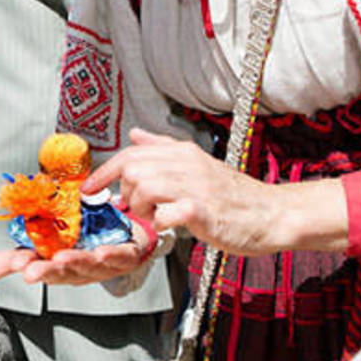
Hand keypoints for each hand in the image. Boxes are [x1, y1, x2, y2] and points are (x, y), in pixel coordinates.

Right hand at [0, 219, 153, 285]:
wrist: (123, 238)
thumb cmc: (79, 245)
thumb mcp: (40, 250)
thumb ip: (8, 262)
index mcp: (56, 268)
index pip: (37, 267)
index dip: (27, 266)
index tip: (16, 263)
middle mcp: (78, 269)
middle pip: (61, 272)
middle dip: (47, 271)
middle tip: (32, 270)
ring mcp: (102, 264)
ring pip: (88, 265)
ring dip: (75, 262)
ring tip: (63, 258)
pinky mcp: (125, 255)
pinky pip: (119, 256)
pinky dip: (111, 256)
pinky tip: (101, 252)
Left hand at [82, 128, 281, 255]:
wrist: (271, 213)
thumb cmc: (232, 194)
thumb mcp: (195, 162)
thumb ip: (162, 148)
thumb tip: (135, 134)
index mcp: (181, 152)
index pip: (130, 153)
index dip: (104, 171)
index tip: (89, 187)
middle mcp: (186, 164)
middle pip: (132, 169)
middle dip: (126, 193)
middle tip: (139, 207)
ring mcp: (194, 186)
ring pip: (144, 187)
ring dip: (141, 207)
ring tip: (155, 216)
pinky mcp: (202, 211)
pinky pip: (165, 214)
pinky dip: (160, 223)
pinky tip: (170, 226)